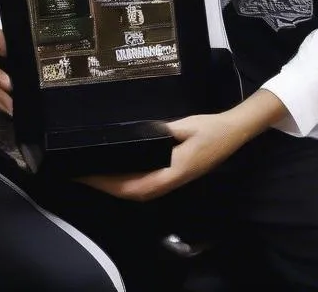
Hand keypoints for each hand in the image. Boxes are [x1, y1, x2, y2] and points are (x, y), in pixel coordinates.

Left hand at [80, 112, 251, 201]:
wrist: (233, 133)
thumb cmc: (210, 128)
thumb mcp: (187, 125)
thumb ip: (166, 131)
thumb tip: (142, 133)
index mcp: (175, 171)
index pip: (138, 186)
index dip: (113, 185)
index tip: (92, 176)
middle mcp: (173, 181)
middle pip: (135, 193)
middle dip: (108, 188)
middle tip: (84, 176)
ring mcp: (174, 181)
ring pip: (141, 192)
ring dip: (117, 188)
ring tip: (95, 176)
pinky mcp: (175, 176)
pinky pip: (147, 185)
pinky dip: (129, 183)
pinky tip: (119, 174)